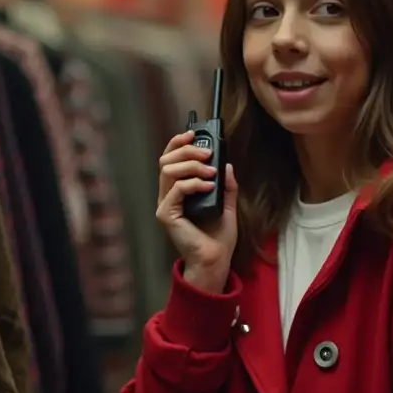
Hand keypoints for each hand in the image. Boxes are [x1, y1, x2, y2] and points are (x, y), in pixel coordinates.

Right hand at [155, 130, 238, 293]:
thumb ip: (225, 184)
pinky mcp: (166, 215)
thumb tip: (227, 164)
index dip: (179, 143)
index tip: (194, 133)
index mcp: (178, 190)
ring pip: (169, 171)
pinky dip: (193, 183)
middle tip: (208, 154)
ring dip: (192, 166)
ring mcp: (165, 205)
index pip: (171, 159)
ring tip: (211, 172)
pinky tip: (208, 186)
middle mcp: (168, 195)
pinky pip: (175, 190)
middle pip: (167, 160)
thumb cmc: (218, 236)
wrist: (216, 259)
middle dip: (187, 151)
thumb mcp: (226, 203)